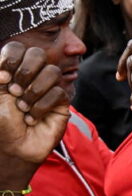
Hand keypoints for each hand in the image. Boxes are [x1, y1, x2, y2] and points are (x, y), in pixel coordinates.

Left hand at [0, 42, 68, 185]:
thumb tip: (5, 72)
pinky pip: (59, 93)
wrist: (13, 148)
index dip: (11, 58)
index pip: (17, 48)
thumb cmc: (0, 123)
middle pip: (38, 54)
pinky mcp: (61, 103)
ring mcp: (49, 88)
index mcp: (13, 70)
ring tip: (23, 108)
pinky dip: (42, 106)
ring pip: (52, 72)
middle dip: (25, 72)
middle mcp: (32, 76)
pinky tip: (33, 118)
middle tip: (14, 91)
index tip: (2, 78)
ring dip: (34, 92)